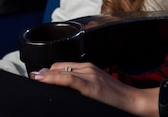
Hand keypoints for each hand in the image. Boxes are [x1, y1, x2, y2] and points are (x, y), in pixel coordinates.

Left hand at [30, 62, 159, 115]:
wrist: (134, 101)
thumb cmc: (117, 99)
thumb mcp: (97, 89)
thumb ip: (82, 87)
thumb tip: (67, 90)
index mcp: (89, 69)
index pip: (62, 67)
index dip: (48, 72)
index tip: (36, 78)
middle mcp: (88, 69)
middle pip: (59, 67)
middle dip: (45, 74)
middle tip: (33, 81)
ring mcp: (89, 75)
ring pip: (61, 71)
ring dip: (45, 76)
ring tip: (34, 80)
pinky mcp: (90, 85)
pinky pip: (68, 79)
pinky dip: (53, 79)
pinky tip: (43, 81)